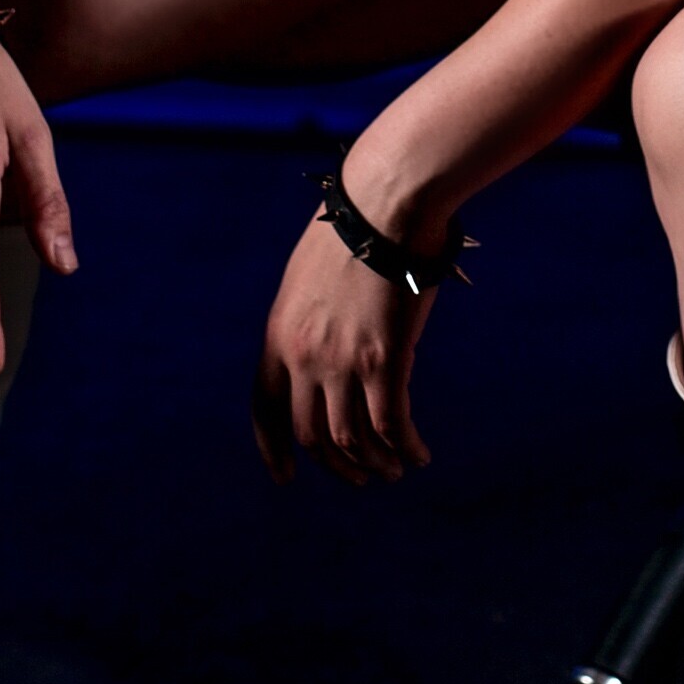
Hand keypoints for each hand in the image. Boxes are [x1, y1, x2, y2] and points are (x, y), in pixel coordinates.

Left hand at [254, 209, 435, 488]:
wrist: (383, 206)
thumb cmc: (354, 229)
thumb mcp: (308, 279)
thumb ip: (309, 323)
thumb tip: (330, 353)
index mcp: (278, 335)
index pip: (265, 409)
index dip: (273, 449)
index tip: (286, 476)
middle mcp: (303, 357)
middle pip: (312, 434)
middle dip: (337, 465)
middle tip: (360, 477)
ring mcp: (342, 362)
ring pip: (353, 439)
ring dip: (374, 464)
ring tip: (393, 472)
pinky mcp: (384, 360)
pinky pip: (391, 424)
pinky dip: (404, 447)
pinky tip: (418, 455)